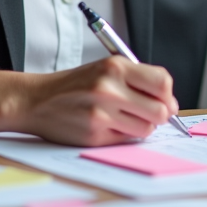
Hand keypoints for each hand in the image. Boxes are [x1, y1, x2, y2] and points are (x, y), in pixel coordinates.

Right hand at [18, 56, 179, 146]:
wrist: (36, 100)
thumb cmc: (75, 84)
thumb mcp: (105, 69)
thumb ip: (137, 80)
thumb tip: (170, 104)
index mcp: (115, 67)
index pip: (162, 82)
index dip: (167, 94)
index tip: (164, 100)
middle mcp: (109, 89)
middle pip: (160, 110)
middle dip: (159, 114)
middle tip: (147, 113)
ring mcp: (101, 114)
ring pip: (146, 129)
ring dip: (141, 126)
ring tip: (123, 117)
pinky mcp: (95, 135)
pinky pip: (126, 140)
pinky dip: (122, 135)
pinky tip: (107, 125)